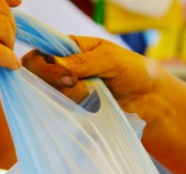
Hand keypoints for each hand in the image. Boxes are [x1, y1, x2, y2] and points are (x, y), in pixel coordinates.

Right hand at [21, 37, 156, 118]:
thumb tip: (57, 67)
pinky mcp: (72, 110)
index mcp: (67, 49)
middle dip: (58, 85)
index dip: (43, 67)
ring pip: (50, 98)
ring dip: (71, 99)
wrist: (147, 98)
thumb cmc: (131, 70)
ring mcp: (65, 91)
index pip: (37, 56)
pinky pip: (61, 113)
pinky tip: (90, 108)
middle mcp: (61, 69)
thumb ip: (82, 62)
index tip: (67, 78)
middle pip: (38, 79)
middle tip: (83, 89)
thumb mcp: (109, 59)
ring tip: (94, 98)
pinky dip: (73, 112)